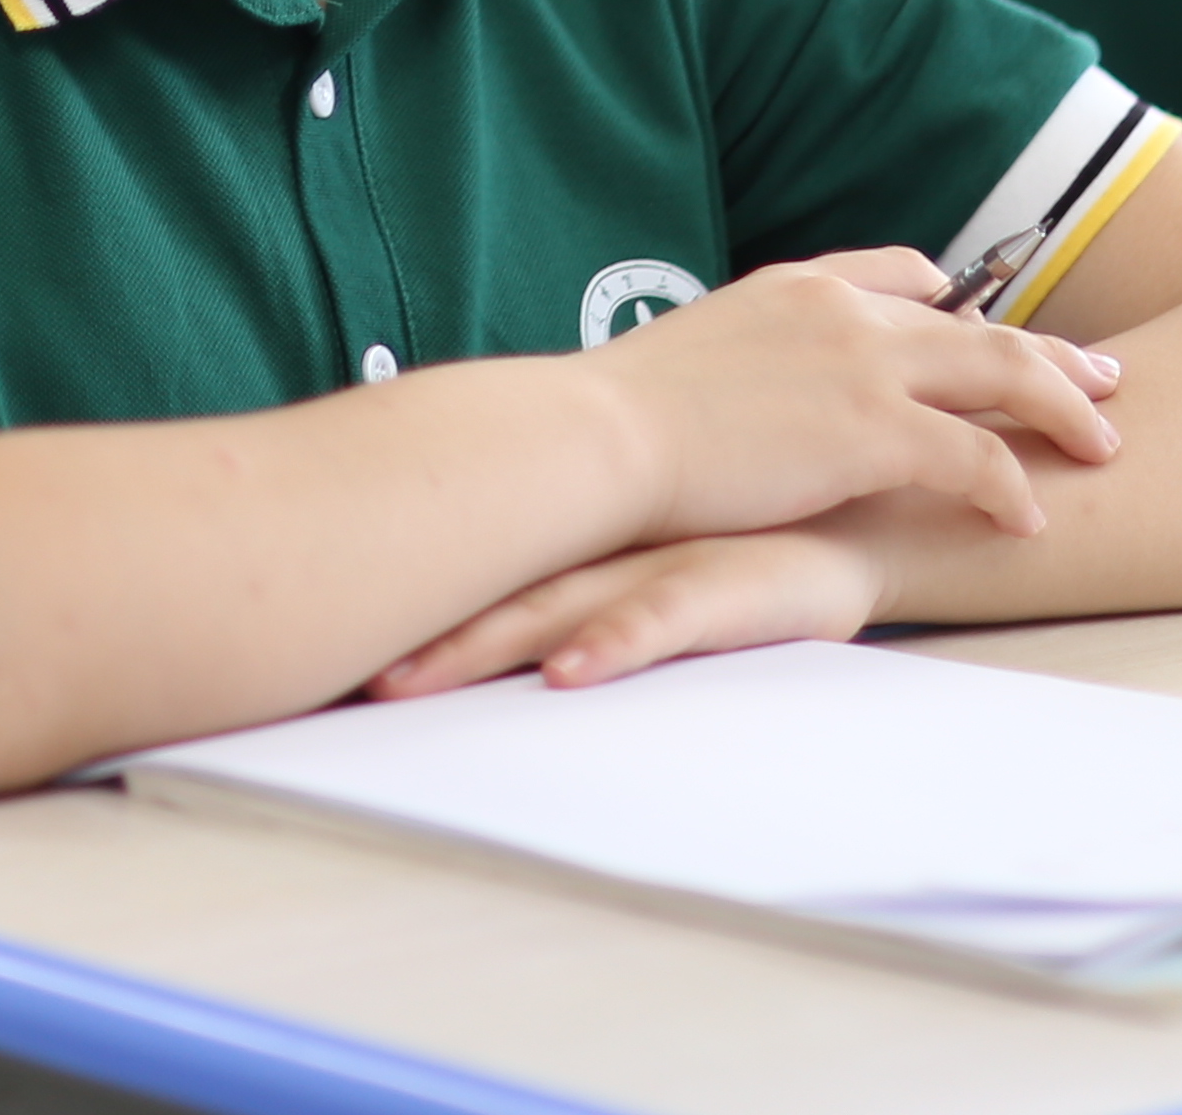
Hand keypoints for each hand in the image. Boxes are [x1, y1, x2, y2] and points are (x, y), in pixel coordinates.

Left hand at [371, 519, 889, 696]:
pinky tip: (566, 673)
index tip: (309, 616)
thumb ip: (576, 549)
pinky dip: (611, 645)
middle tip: (328, 670)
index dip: (393, 584)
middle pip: (483, 587)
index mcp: (579, 536)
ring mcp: (659, 566)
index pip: (468, 558)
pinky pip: (658, 620)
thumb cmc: (753, 521)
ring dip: (478, 645)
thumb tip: (482, 578)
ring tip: (409, 680)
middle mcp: (602, 547)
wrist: (872, 500)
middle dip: (407, 627)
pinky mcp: (727, 586)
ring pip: (549, 607)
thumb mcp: (656, 532)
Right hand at [582, 249, 1124, 548]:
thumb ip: (746, 357)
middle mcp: (845, 313)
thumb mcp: (692, 354)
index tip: (985, 329)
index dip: (957, 306)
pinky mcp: (874, 434)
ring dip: (1064, 410)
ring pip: (1005, 375)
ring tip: (1103, 444)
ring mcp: (865, 368)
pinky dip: (1014, 486)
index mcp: (798, 287)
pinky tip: (1031, 516)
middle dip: (1050, 354)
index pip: (905, 276)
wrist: (603, 438)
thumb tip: (746, 393)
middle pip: (980, 325)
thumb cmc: (624, 417)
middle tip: (1103, 376)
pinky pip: (979, 459)